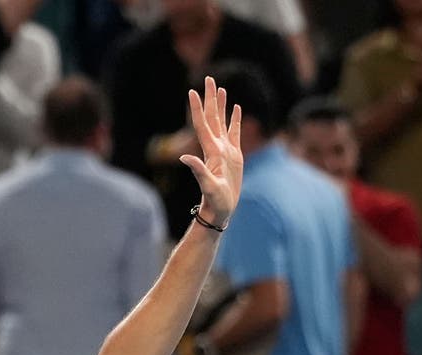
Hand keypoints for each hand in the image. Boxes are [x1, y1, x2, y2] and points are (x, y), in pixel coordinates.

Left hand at [180, 76, 242, 228]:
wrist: (220, 210)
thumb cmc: (215, 201)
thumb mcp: (208, 186)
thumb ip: (198, 171)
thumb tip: (185, 156)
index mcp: (210, 151)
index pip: (202, 124)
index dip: (196, 108)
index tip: (191, 91)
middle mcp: (216, 147)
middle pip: (212, 117)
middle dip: (210, 98)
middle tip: (208, 78)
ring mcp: (225, 150)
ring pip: (222, 121)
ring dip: (221, 105)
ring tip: (220, 88)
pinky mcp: (234, 156)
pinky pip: (234, 132)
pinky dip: (235, 119)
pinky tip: (236, 108)